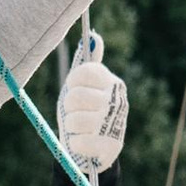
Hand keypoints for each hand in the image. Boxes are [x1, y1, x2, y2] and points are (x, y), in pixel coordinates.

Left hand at [57, 37, 128, 176]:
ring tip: (79, 129)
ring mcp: (116, 122)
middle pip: (75, 96)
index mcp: (110, 81)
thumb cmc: (83, 113)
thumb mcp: (81, 87)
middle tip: (74, 113)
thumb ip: (86, 65)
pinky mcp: (112, 146)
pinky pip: (80, 142)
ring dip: (70, 127)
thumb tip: (93, 36)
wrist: (91, 149)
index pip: (83, 71)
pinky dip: (75, 144)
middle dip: (68, 107)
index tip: (72, 89)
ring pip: (75, 120)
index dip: (71, 82)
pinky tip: (82, 143)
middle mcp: (117, 99)